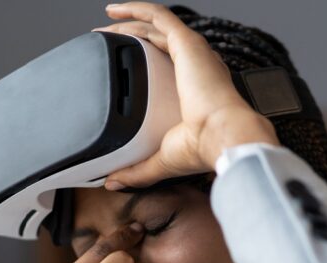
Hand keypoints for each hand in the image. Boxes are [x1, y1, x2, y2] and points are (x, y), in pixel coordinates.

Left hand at [92, 1, 279, 189]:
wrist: (223, 136)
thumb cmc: (204, 148)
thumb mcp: (161, 159)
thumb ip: (136, 170)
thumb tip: (113, 182)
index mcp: (196, 90)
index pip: (168, 68)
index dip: (143, 63)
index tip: (122, 70)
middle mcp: (197, 67)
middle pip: (159, 44)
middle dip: (131, 40)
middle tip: (105, 43)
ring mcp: (193, 53)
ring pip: (156, 26)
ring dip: (129, 22)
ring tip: (103, 25)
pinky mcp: (186, 43)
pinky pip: (158, 15)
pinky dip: (136, 9)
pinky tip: (114, 9)